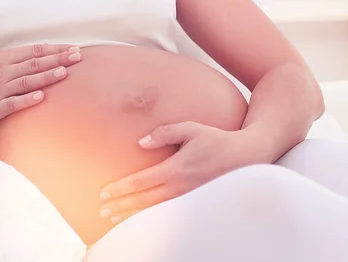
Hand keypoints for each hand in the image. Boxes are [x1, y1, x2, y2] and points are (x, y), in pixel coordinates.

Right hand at [0, 43, 81, 121]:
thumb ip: (14, 58)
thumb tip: (38, 56)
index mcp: (2, 57)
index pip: (34, 51)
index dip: (55, 49)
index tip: (72, 49)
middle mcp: (2, 71)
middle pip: (35, 64)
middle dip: (58, 59)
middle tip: (78, 57)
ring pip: (26, 81)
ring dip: (46, 76)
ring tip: (64, 72)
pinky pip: (13, 103)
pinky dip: (27, 99)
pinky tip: (41, 96)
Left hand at [99, 122, 259, 223]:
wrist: (245, 157)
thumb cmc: (215, 139)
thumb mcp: (190, 128)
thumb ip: (165, 132)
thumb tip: (142, 142)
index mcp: (177, 169)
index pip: (142, 181)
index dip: (121, 188)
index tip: (104, 191)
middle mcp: (181, 187)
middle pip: (144, 200)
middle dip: (121, 205)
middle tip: (101, 209)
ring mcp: (188, 198)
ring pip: (154, 211)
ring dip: (132, 215)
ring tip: (112, 219)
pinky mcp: (194, 203)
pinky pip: (167, 213)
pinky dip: (149, 217)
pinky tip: (138, 218)